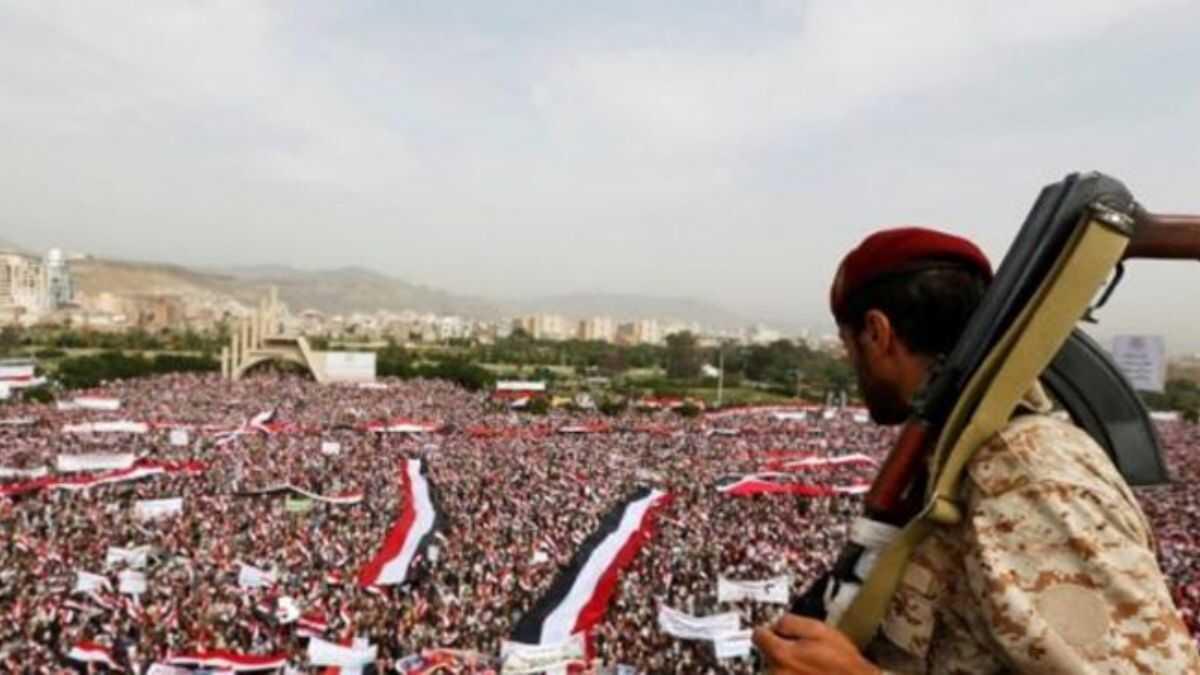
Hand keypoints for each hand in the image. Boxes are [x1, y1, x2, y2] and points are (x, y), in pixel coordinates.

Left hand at [752, 614, 880, 674]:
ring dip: (787, 666)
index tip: (778, 631)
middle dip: (780, 649)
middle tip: (804, 651)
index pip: (758, 636)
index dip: (770, 630)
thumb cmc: (842, 663)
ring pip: (776, 670)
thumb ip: (789, 622)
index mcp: (781, 655)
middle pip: (766, 654)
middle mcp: (777, 674)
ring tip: (810, 667)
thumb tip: (774, 624)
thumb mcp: (818, 630)